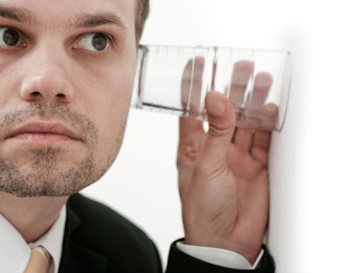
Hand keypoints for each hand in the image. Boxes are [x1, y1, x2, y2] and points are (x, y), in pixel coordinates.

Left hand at [177, 60, 275, 263]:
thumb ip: (215, 132)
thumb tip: (216, 99)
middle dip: (232, 88)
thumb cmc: (201, 210)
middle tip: (240, 67)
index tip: (199, 64)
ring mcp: (236, 156)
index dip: (195, 87)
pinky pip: (263, 140)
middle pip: (224, 111)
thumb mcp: (205, 166)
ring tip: (260, 80)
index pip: (192, 110)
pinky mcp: (256, 166)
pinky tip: (270, 109)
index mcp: (192, 147)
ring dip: (253, 102)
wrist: (225, 242)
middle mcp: (214, 148)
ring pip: (245, 122)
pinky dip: (267, 124)